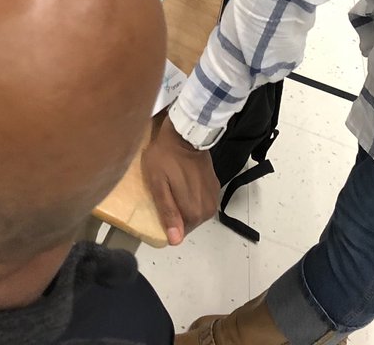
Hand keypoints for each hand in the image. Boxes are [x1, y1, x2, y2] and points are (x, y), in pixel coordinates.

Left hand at [141, 115, 220, 244]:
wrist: (185, 133)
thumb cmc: (166, 156)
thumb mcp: (158, 183)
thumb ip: (167, 212)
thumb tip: (175, 241)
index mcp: (194, 212)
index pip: (180, 232)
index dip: (167, 221)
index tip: (158, 206)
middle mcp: (208, 208)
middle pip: (189, 222)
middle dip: (176, 213)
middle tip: (164, 193)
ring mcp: (213, 196)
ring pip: (196, 212)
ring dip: (185, 205)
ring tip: (173, 188)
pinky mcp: (214, 186)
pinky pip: (202, 200)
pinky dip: (193, 197)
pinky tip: (183, 184)